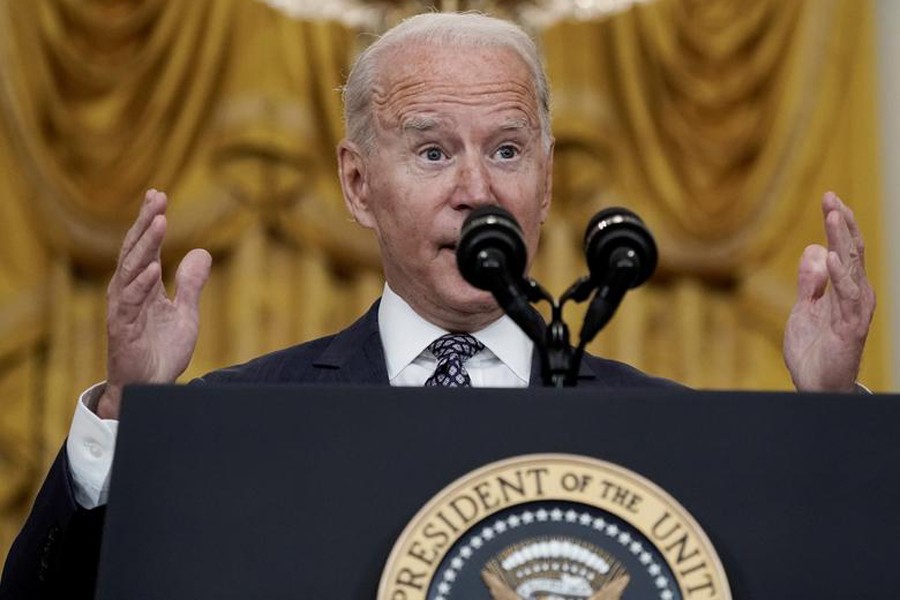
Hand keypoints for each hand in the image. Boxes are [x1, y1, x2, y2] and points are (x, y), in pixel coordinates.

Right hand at [97, 190, 211, 418]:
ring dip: (145, 246)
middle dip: (146, 222)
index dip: (150, 221)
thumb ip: (190, 284)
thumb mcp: (185, 313)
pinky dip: (142, 284)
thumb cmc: (160, 351)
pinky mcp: (123, 330)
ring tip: (159, 221)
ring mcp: (123, 310)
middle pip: (135, 250)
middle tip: (157, 197)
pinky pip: (131, 303)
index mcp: (141, 286)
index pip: (144, 246)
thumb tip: (201, 252)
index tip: (158, 194)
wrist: (151, 387)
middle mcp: (128, 292)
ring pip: (131, 271)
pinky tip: (153, 268)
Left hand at [783, 191, 874, 391]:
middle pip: (852, 252)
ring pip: (853, 268)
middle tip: (832, 197)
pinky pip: (847, 298)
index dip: (838, 223)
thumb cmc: (813, 350)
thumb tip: (814, 249)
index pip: (844, 249)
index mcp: (845, 289)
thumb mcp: (804, 309)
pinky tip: (832, 257)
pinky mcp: (850, 327)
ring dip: (843, 241)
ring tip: (834, 216)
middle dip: (842, 223)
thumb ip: (809, 281)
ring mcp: (856, 310)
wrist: (815, 385)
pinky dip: (840, 276)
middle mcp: (856, 295)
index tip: (829, 197)